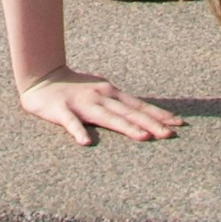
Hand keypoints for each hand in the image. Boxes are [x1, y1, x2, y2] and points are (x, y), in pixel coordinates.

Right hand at [20, 70, 182, 145]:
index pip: (140, 106)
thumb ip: (120, 106)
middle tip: (170, 134)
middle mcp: (101, 96)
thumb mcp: (102, 94)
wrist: (41, 78)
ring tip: (143, 137)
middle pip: (129, 113)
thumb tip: (146, 118)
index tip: (179, 123)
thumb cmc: (76, 90)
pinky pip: (71, 123)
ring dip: (126, 127)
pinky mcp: (61, 110)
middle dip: (151, 123)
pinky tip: (86, 143)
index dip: (159, 114)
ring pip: (107, 117)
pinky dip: (79, 131)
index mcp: (111, 93)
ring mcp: (82, 103)